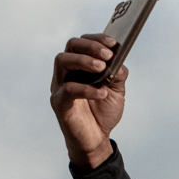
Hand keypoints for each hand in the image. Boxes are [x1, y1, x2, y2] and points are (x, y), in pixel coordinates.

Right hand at [49, 33, 126, 168]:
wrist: (96, 139)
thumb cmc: (103, 112)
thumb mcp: (117, 91)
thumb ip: (118, 74)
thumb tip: (119, 60)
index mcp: (80, 65)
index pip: (82, 43)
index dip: (96, 39)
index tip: (113, 42)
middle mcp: (67, 71)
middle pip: (71, 47)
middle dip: (90, 47)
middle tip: (108, 54)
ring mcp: (59, 85)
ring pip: (63, 61)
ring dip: (84, 61)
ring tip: (102, 68)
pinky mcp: (59, 102)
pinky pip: (68, 89)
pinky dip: (86, 89)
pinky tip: (102, 92)